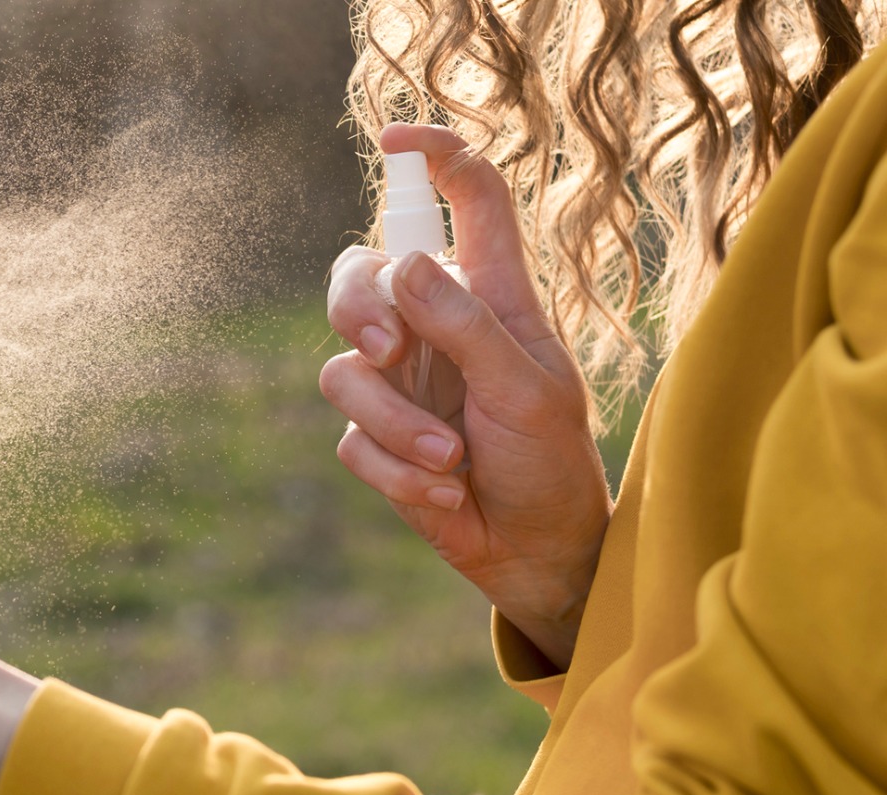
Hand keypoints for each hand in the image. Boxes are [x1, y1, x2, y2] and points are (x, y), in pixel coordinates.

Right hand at [319, 125, 611, 669]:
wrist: (536, 550)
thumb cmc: (551, 461)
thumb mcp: (527, 388)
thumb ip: (467, 325)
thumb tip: (404, 266)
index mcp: (489, 294)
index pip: (465, 199)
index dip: (433, 156)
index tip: (395, 141)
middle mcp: (434, 326)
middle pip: (359, 273)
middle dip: (359, 307)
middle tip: (386, 347)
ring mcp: (399, 383)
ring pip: (344, 369)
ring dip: (397, 423)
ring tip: (452, 460)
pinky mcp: (375, 439)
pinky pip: (351, 439)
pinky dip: (396, 470)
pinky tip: (444, 493)